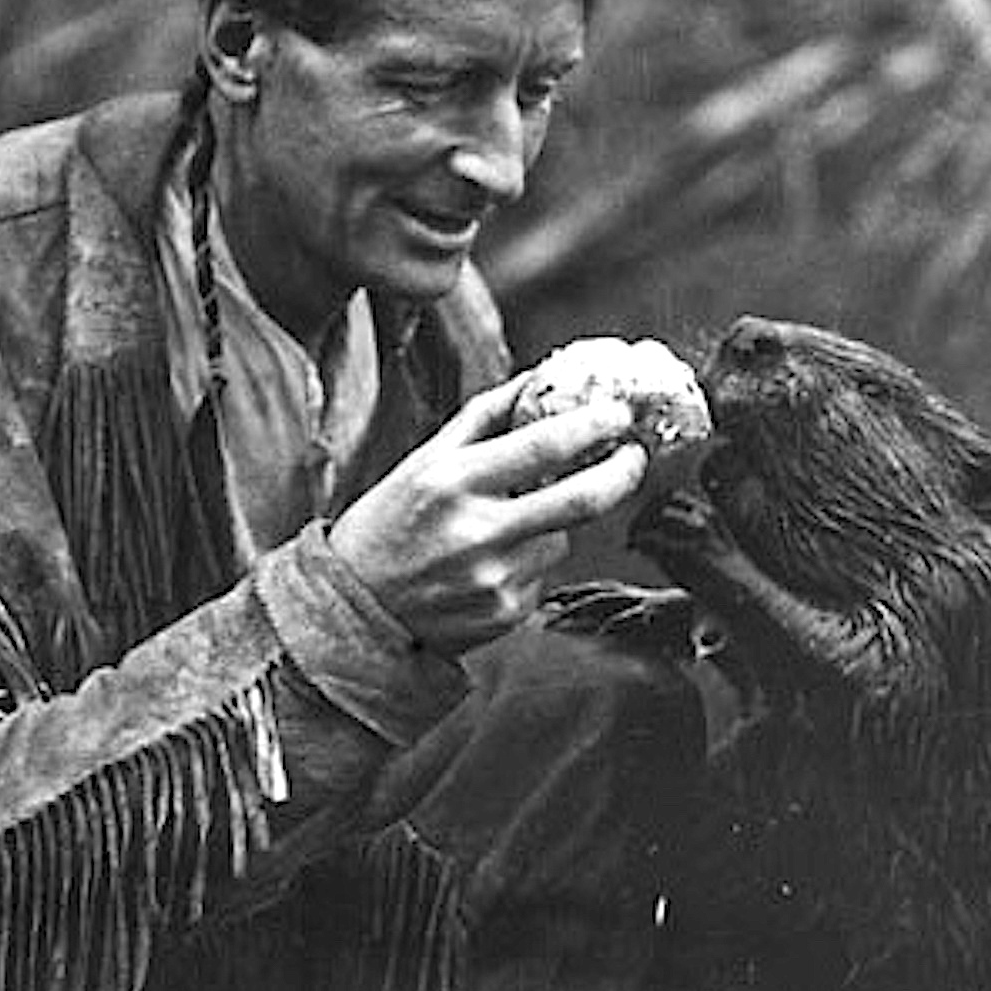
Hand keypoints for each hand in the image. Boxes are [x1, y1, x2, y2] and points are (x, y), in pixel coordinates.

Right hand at [330, 375, 649, 652]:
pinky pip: (544, 575)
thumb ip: (483, 418)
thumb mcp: (422, 462)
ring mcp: (496, 578)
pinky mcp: (506, 613)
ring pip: (563, 538)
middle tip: (635, 455)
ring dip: (553, 524)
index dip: (593, 426)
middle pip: (582, 499)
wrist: (355, 612)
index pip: (543, 446)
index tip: (619, 412)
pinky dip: (530, 562)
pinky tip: (488, 566)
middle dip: (623, 471)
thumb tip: (538, 378)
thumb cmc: (388, 526)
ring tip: (504, 528)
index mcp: (452, 482)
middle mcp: (477, 532)